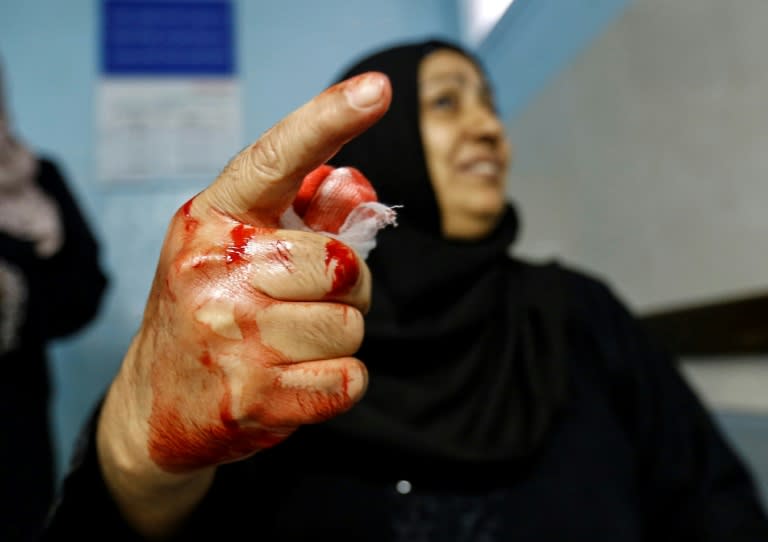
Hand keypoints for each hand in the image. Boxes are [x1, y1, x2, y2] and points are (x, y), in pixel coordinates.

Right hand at [96, 71, 390, 534]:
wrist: (156, 402)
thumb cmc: (209, 312)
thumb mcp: (233, 251)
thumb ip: (295, 217)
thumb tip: (358, 189)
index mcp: (212, 220)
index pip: (275, 158)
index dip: (329, 118)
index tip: (379, 88)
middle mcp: (213, 269)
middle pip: (343, 263)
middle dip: (347, 286)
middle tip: (311, 301)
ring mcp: (230, 336)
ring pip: (351, 325)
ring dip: (340, 336)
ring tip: (294, 343)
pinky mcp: (251, 396)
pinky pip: (349, 378)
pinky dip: (340, 382)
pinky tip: (298, 379)